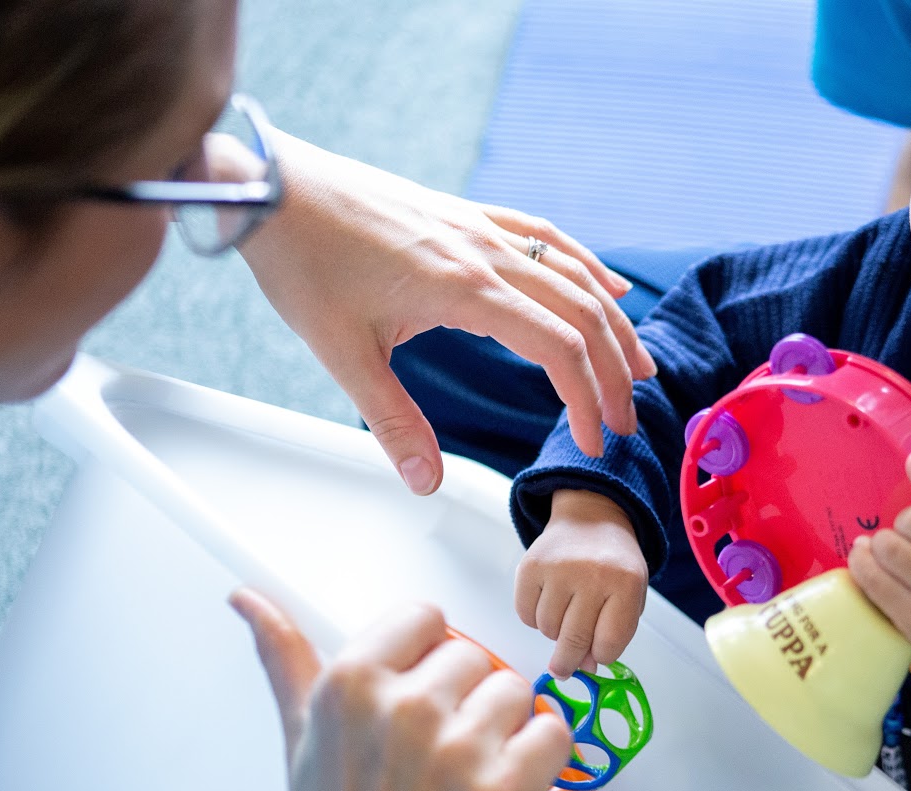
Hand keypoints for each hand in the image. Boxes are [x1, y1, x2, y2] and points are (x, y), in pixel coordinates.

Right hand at [169, 591, 571, 790]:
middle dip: (464, 704)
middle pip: (475, 657)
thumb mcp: (302, 737)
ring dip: (503, 735)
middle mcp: (403, 708)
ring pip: (516, 694)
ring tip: (463, 782)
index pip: (425, 618)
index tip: (416, 702)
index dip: (427, 662)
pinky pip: (553, 734)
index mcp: (351, 683)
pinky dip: (540, 764)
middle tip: (434, 761)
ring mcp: (455, 750)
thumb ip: (286, 656)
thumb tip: (249, 599)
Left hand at [239, 131, 656, 493]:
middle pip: (582, 313)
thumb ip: (392, 421)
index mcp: (463, 289)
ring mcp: (480, 228)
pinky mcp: (468, 216)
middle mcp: (485, 253)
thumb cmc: (302, 262)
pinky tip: (609, 285)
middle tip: (626, 421)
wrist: (270, 189)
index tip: (592, 440)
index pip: (557, 347)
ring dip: (614, 323)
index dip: (586, 399)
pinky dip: (586, 265)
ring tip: (640, 367)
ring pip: (575, 274)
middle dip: (615, 372)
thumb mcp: (341, 353)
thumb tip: (426, 482)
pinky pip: (547, 237)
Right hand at [515, 489, 647, 677]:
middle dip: (568, 662)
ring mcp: (558, 569)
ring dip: (554, 632)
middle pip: (575, 640)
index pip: (609, 643)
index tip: (596, 657)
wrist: (591, 518)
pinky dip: (534, 617)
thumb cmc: (613, 563)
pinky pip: (525, 614)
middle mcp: (592, 574)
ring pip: (547, 629)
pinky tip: (548, 601)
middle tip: (563, 670)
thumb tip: (584, 667)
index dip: (601, 656)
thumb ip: (614, 632)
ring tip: (565, 611)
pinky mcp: (530, 566)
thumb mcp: (629, 595)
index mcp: (626, 583)